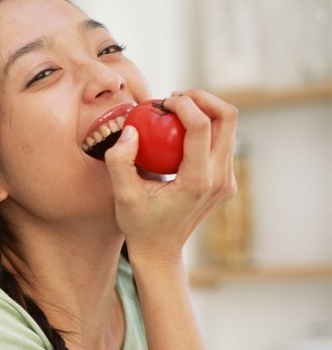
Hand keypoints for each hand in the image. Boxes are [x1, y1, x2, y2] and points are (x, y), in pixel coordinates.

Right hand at [104, 90, 237, 263]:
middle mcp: (219, 180)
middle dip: (202, 98)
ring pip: (229, 127)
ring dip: (204, 110)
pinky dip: (205, 127)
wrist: (160, 251)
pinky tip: (179, 132)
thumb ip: (120, 161)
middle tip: (173, 99)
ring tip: (175, 112)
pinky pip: (223, 142)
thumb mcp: (122, 194)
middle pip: (228, 118)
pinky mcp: (227, 181)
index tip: (161, 102)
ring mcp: (227, 181)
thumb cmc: (139, 224)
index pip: (202, 126)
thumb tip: (131, 130)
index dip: (184, 104)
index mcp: (197, 182)